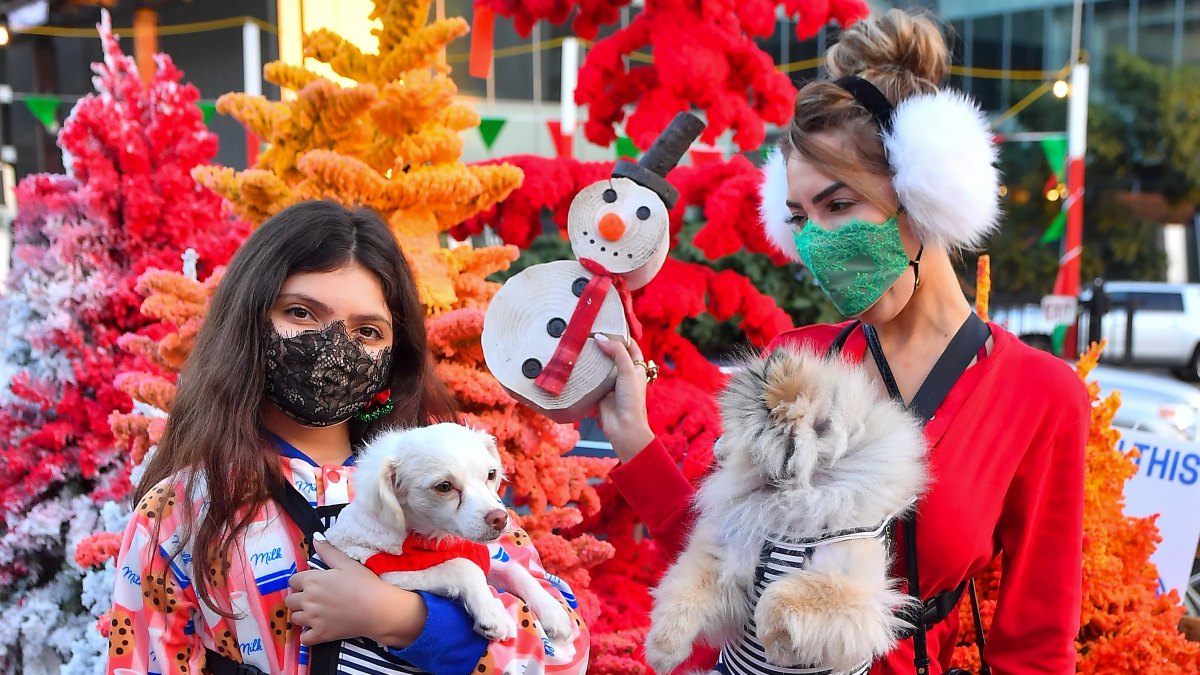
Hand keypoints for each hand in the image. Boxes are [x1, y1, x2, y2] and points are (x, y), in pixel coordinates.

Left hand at [286, 537, 426, 646]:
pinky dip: (308, 635)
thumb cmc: (364, 583)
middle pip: (290, 601)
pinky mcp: (320, 635)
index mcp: (312, 581)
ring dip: (302, 615)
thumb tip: (315, 538)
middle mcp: (307, 600)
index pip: (293, 581)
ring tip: (315, 613)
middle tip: (313, 599)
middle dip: (298, 599)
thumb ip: (328, 551)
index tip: (311, 584)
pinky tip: (317, 629)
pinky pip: (304, 639)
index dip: (301, 582)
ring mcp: (313, 619)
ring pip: (295, 618)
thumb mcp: (346, 563)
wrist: (377, 608)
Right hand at [592, 333, 654, 462]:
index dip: (621, 335)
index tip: (608, 325)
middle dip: (604, 345)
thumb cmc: (631, 400)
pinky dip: (585, 374)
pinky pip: (591, 380)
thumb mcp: (627, 371)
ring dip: (593, 359)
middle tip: (589, 333)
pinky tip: (575, 364)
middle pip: (613, 355)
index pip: (630, 346)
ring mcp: (611, 384)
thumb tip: (600, 338)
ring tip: (580, 345)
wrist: (623, 428)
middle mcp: (624, 375)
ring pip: (601, 367)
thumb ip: (616, 352)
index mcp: (636, 369)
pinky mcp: (599, 393)